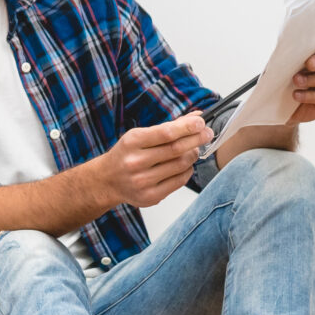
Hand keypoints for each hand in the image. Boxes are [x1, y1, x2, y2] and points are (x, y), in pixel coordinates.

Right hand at [88, 112, 213, 208]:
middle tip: (207, 133)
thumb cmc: (126, 154)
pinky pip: (179, 181)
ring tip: (192, 149)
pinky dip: (187, 170)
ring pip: (180, 165)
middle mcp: (135, 163)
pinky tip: (185, 165)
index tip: (201, 122)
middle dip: (196, 139)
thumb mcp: (139, 136)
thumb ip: (168, 127)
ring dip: (192, 155)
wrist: (107, 181)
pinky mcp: (150, 196)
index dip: (187, 127)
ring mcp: (142, 181)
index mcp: (131, 143)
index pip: (166, 133)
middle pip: (176, 149)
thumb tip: (196, 118)